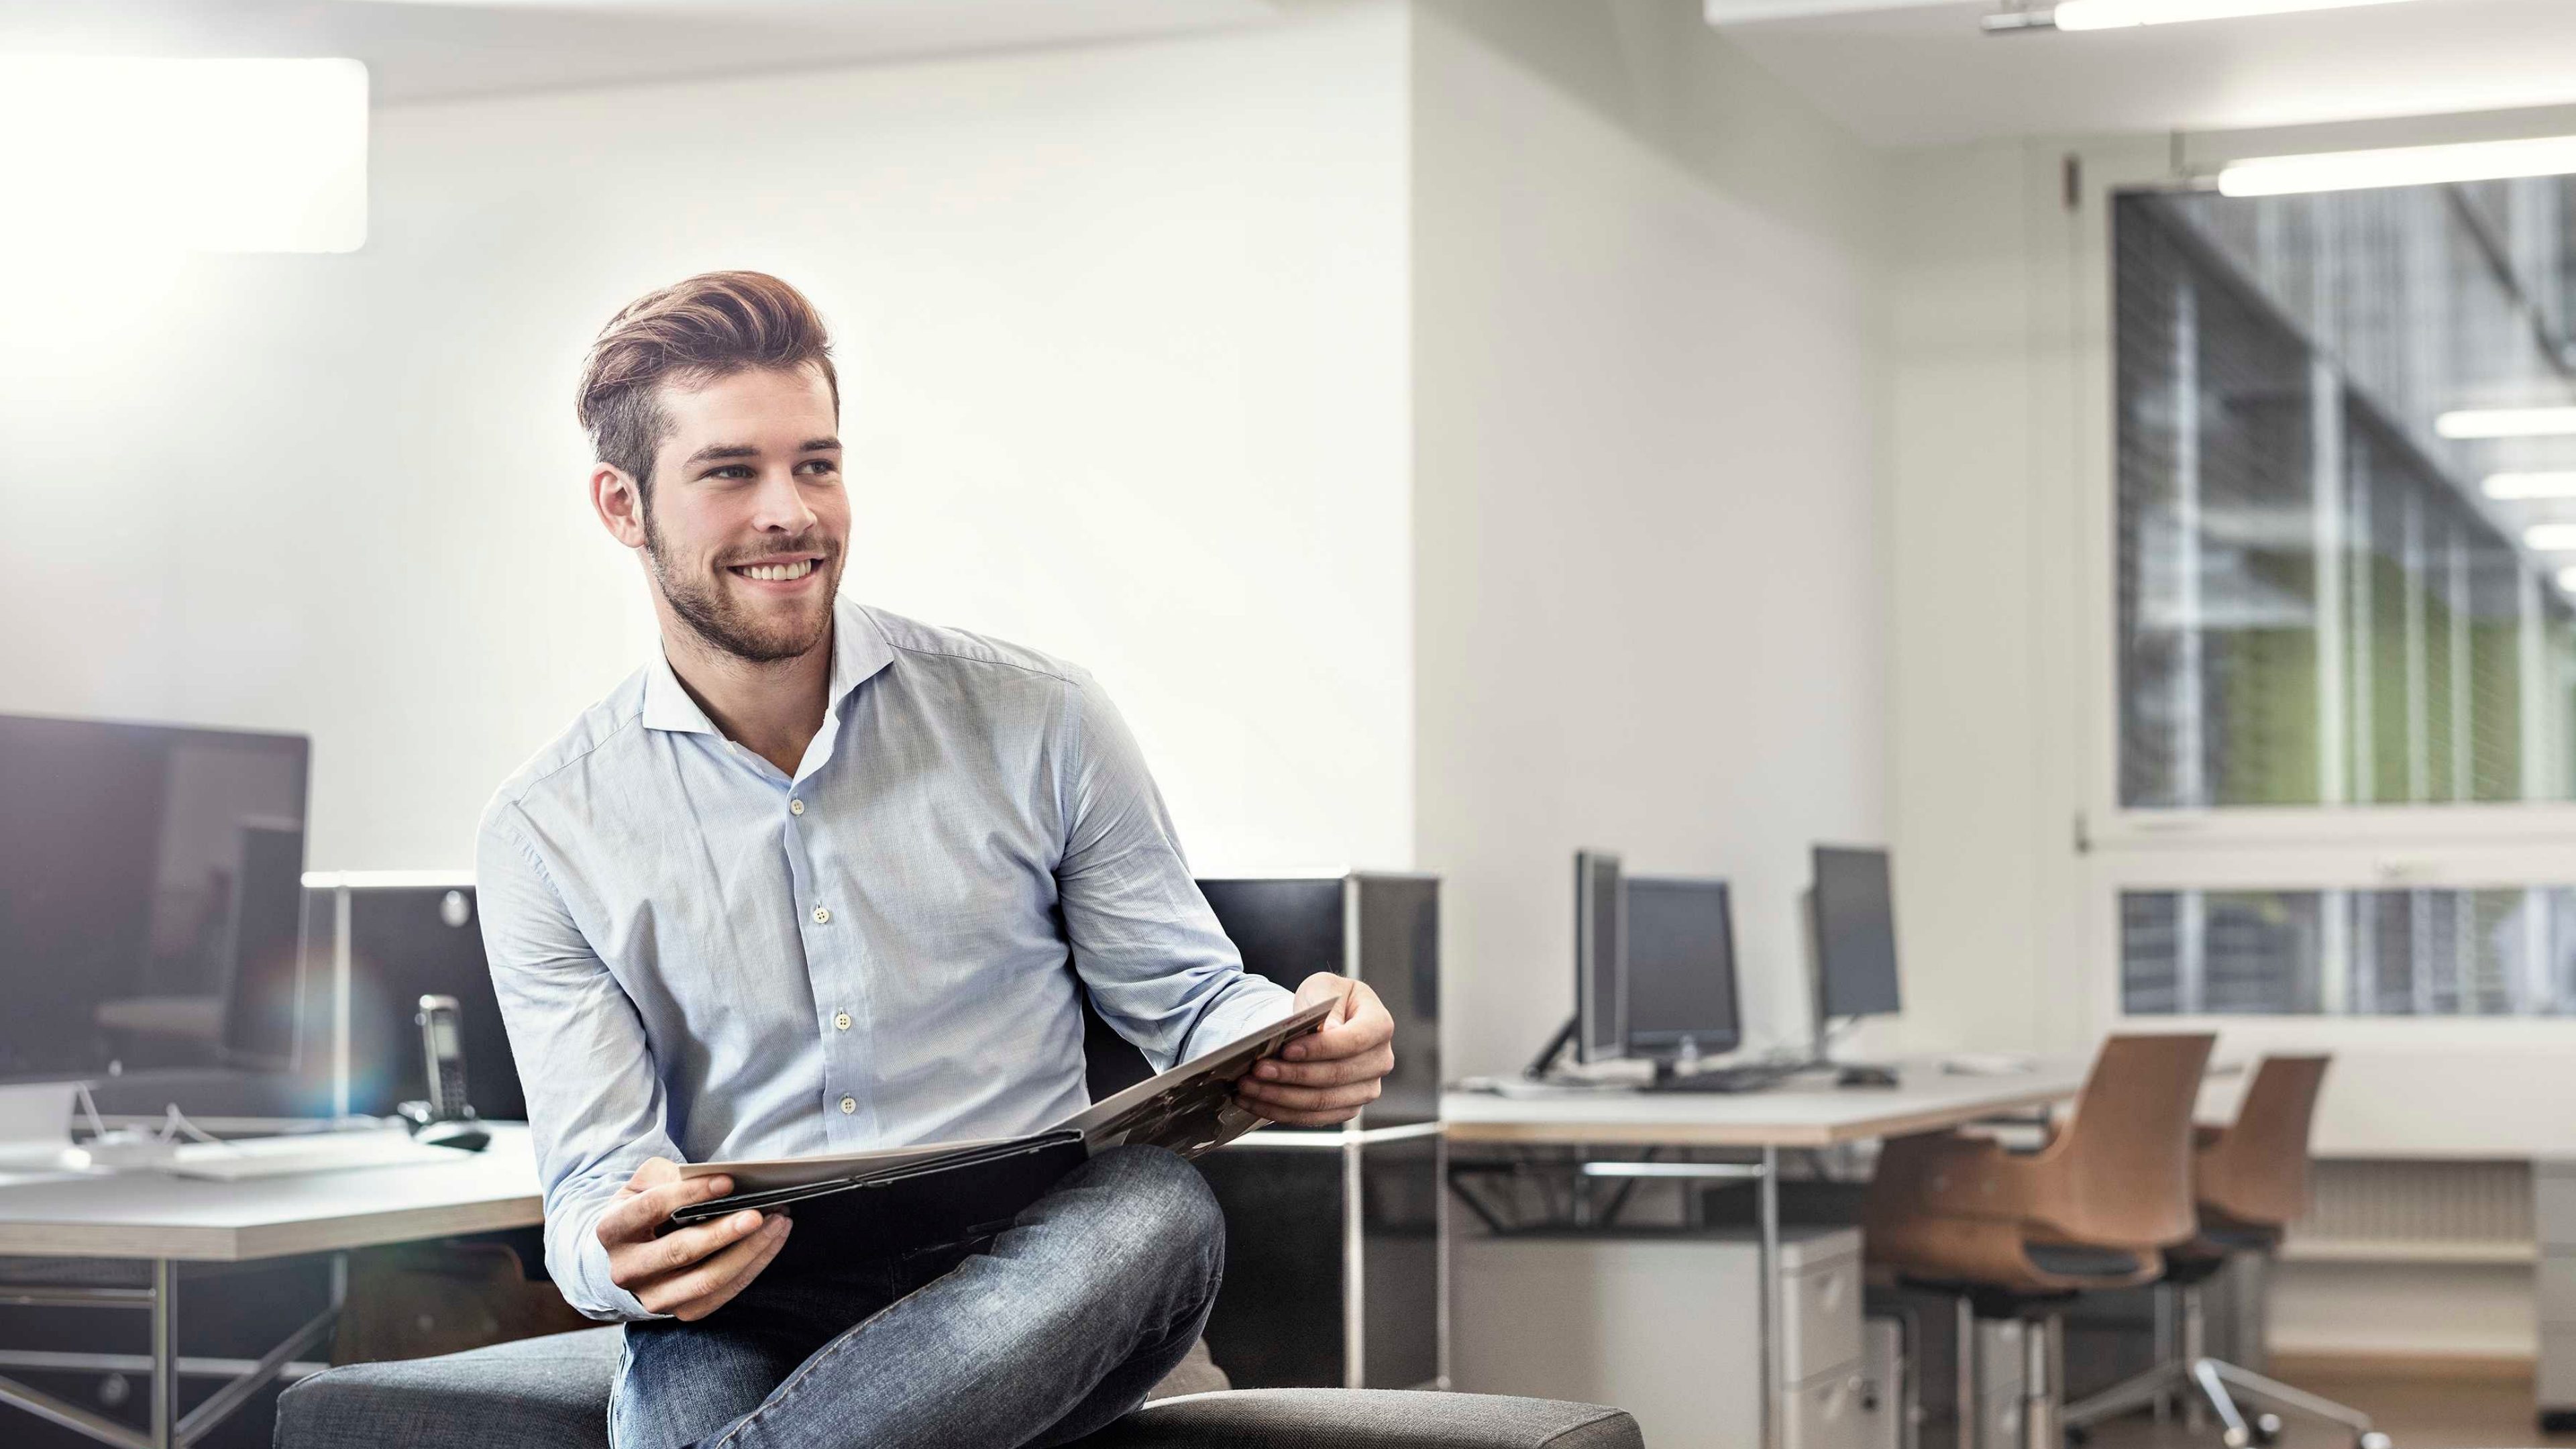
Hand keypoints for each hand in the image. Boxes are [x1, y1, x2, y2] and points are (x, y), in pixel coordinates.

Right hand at [596, 1158, 791, 1320]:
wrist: (629, 1257)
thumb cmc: (641, 1211)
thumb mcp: (642, 1184)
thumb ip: (667, 1175)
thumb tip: (710, 1178)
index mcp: (611, 1230)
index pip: (652, 1208)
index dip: (690, 1193)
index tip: (729, 1182)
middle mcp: (627, 1270)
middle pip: (682, 1251)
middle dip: (725, 1231)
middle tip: (760, 1213)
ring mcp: (653, 1297)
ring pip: (708, 1279)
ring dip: (749, 1251)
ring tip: (779, 1222)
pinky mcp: (681, 1312)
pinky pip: (723, 1294)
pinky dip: (753, 1267)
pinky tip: (772, 1242)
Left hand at [1234, 973, 1394, 1126]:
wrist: (1328, 1018)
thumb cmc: (1327, 998)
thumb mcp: (1325, 988)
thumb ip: (1327, 1006)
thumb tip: (1330, 1032)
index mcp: (1380, 1026)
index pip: (1353, 1041)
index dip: (1319, 1048)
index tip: (1286, 1049)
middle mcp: (1380, 1061)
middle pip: (1335, 1075)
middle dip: (1291, 1075)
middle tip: (1257, 1069)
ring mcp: (1366, 1089)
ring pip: (1322, 1101)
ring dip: (1280, 1097)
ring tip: (1248, 1086)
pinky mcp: (1347, 1107)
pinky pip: (1314, 1116)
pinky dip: (1281, 1111)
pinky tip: (1254, 1101)